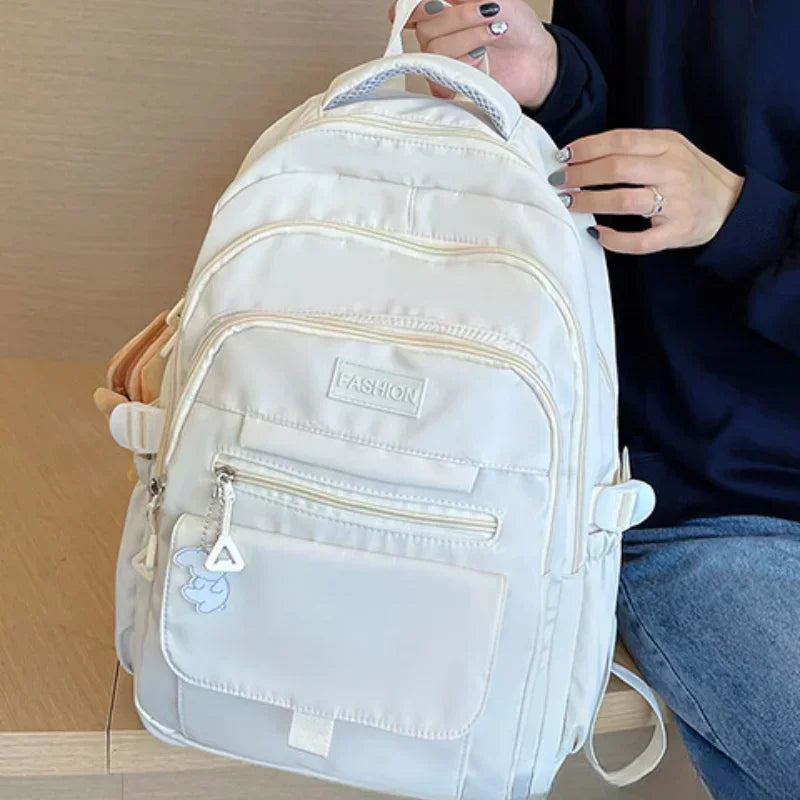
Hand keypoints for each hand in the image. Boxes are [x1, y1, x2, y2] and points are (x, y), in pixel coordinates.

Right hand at [390, 0, 557, 108]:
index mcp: (441, 11)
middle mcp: (437, 36)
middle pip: (425, 29)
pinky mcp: (451, 86)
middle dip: (459, 18)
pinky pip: (440, 81)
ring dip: (468, 39)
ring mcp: (442, 62)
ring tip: (494, 33)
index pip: (412, 9)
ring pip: (436, 52)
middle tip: (488, 13)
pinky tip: (481, 59)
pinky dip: (464, 66)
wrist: (535, 58)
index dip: (414, 8)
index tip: (437, 4)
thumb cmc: (517, 26)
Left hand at [551, 129, 744, 254]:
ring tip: (569, 202)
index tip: (563, 156)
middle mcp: (672, 171)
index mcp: (669, 146)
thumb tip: (586, 153)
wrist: (730, 205)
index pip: (621, 140)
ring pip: (624, 201)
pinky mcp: (677, 232)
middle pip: (617, 169)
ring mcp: (676, 203)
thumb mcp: (672, 148)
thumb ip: (637, 147)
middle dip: (581, 175)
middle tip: (558, 181)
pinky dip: (613, 239)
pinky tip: (596, 233)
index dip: (587, 147)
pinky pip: (639, 241)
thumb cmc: (691, 175)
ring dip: (590, 202)